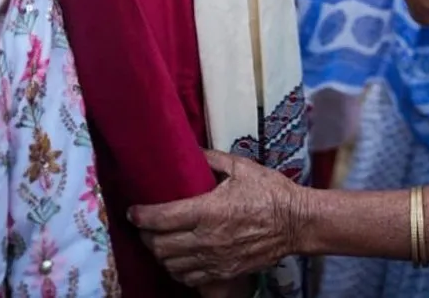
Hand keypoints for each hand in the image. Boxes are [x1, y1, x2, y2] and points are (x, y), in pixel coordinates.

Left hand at [129, 150, 307, 288]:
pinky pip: (189, 278)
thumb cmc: (270, 191)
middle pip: (160, 246)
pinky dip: (177, 269)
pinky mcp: (223, 273)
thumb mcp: (242, 167)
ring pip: (171, 265)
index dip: (141, 216)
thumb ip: (213, 159)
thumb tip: (193, 150)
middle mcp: (206, 239)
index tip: (133, 211)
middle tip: (146, 225)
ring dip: (160, 254)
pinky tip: (179, 258)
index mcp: (209, 210)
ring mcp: (214, 260)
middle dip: (146, 236)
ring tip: (161, 241)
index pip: (162, 218)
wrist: (295, 222)